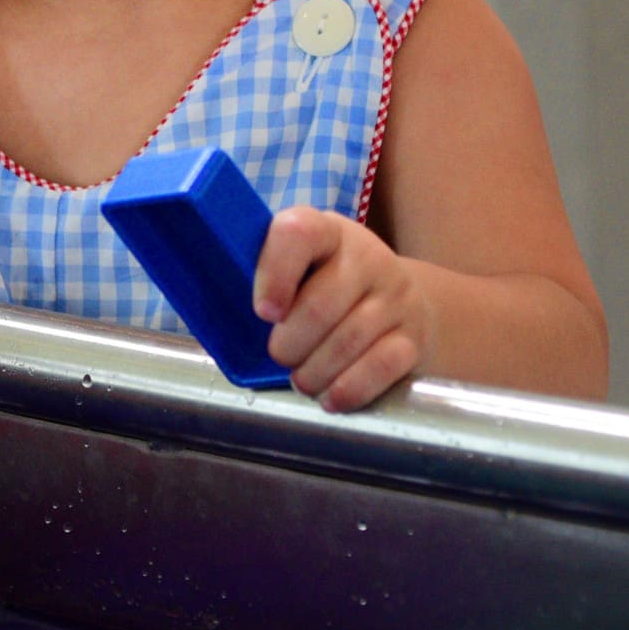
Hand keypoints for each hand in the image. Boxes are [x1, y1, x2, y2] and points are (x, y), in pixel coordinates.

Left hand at [251, 208, 437, 411]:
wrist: (402, 305)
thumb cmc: (328, 289)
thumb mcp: (301, 270)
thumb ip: (265, 279)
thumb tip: (214, 311)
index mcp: (327, 232)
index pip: (298, 233)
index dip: (275, 273)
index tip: (264, 312)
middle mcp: (367, 257)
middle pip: (320, 305)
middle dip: (289, 344)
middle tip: (279, 356)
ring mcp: (396, 296)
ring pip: (348, 340)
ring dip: (314, 372)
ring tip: (302, 380)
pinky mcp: (414, 336)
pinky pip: (382, 366)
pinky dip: (349, 389)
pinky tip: (331, 397)